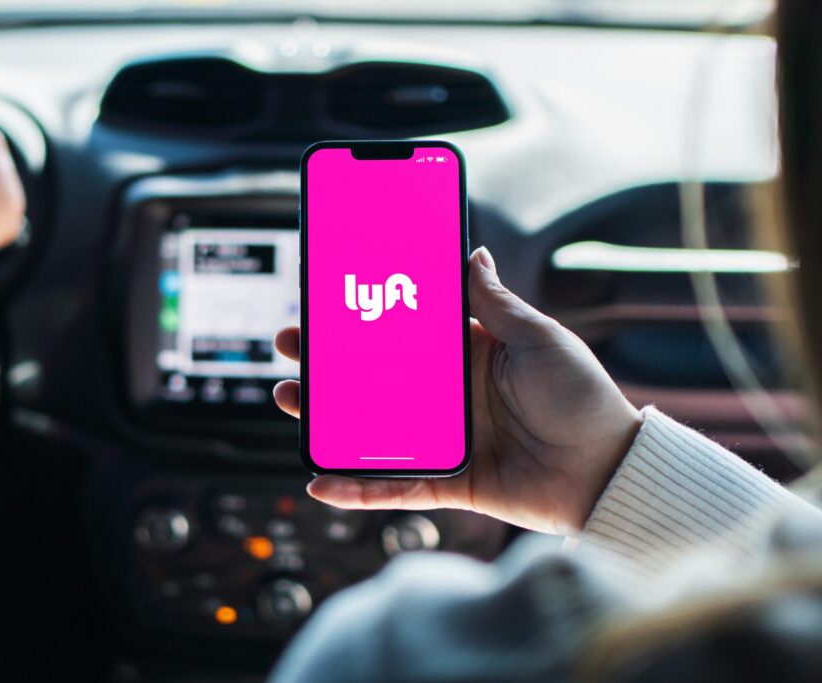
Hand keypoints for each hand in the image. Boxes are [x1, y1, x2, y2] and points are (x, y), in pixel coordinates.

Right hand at [274, 247, 642, 535]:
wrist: (609, 470)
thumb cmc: (583, 397)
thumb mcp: (539, 338)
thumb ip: (496, 302)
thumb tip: (472, 252)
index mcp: (470, 354)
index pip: (405, 332)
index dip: (366, 318)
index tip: (328, 301)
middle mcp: (451, 395)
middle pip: (375, 377)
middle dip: (329, 362)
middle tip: (290, 345)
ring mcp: (446, 439)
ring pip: (372, 428)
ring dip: (328, 416)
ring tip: (287, 396)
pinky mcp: (450, 481)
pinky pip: (395, 486)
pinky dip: (358, 488)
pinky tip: (319, 480)